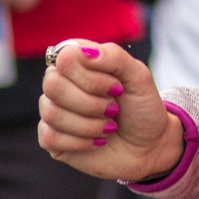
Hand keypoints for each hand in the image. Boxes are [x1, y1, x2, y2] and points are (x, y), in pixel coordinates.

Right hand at [37, 39, 185, 180]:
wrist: (149, 146)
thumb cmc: (142, 107)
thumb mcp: (139, 77)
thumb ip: (114, 57)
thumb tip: (84, 52)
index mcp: (80, 61)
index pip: (65, 57)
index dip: (90, 76)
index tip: (117, 88)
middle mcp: (62, 82)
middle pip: (52, 85)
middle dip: (90, 103)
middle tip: (114, 110)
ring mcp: (54, 109)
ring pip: (52, 113)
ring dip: (89, 124)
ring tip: (109, 127)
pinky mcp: (51, 138)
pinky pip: (50, 137)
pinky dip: (80, 142)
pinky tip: (97, 140)